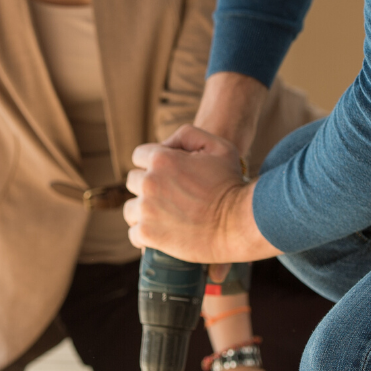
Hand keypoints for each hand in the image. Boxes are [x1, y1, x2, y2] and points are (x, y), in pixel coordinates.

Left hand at [125, 125, 280, 263]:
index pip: (139, 156)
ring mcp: (146, 210)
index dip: (153, 164)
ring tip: (163, 216)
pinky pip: (134, 234)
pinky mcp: (148, 235)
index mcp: (161, 159)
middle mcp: (149, 182)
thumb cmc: (232, 183)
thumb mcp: (218, 146)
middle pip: (133, 182)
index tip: (166, 175)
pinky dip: (145, 235)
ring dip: (143, 211)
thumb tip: (166, 145)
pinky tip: (160, 234)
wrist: (239, 223)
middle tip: (168, 197)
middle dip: (148, 186)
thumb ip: (188, 135)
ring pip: (130, 209)